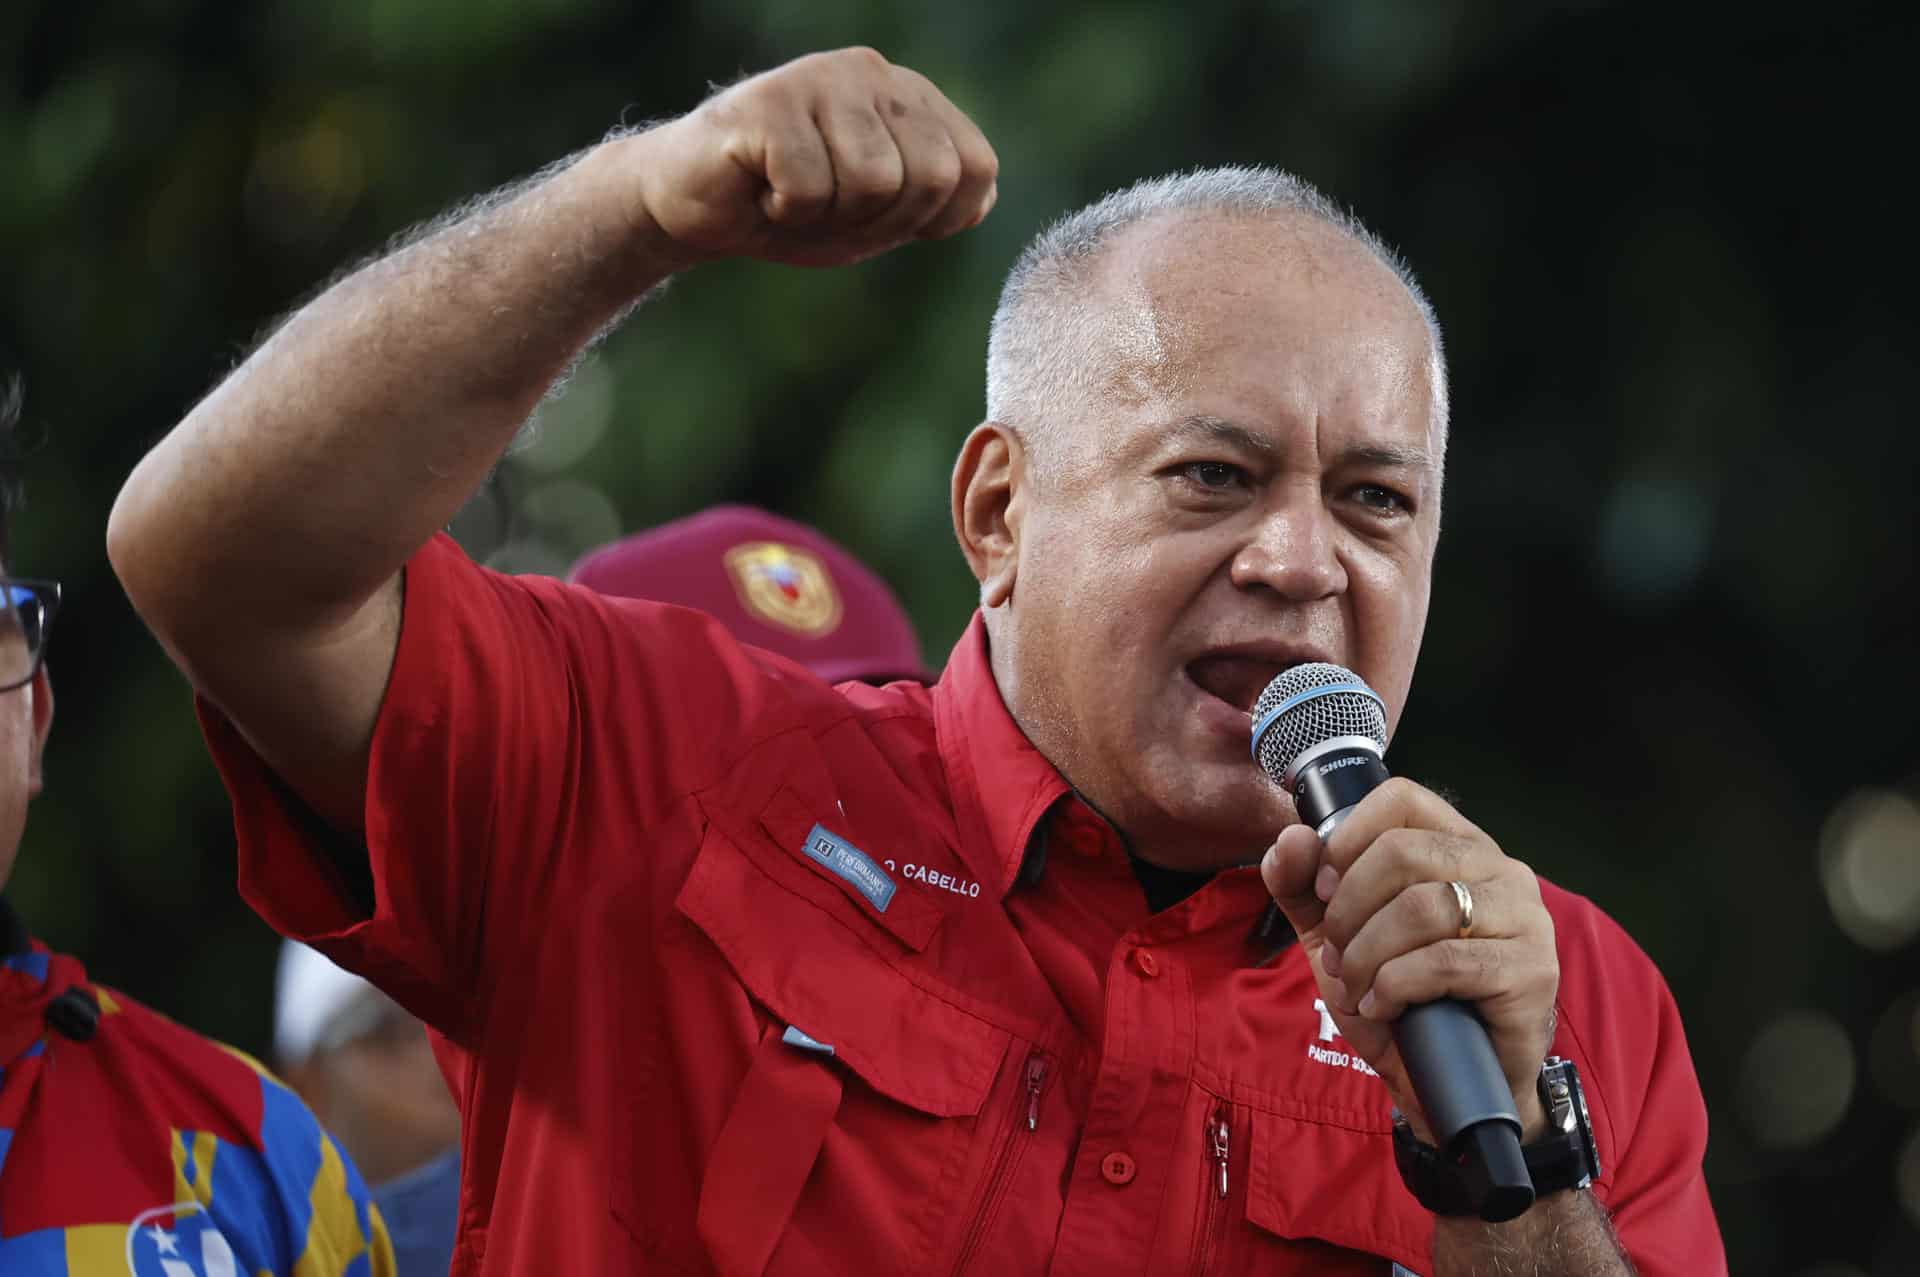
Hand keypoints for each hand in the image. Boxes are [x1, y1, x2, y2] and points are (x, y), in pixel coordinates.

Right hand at [622, 47, 997, 268]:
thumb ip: (936, 202)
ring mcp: (822, 79)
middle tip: (830, 211)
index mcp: (912, 99)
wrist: (693, 205)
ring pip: (873, 183)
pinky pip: (809, 187)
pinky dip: (784, 211)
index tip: (882, 221)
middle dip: (883, 221)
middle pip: (932, 177)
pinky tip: (761, 188)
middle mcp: (874, 74)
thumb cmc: (789, 209)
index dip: (935, 220)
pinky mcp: (771, 101)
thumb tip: (983, 195)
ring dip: (829, 216)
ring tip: (794, 196)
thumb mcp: (879, 216)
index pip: (976, 169)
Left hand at [1260, 778, 1558, 1141]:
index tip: (1325, 891)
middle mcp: (1500, 869)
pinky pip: (1444, 961)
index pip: (1401, 799)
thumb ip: (1303, 887)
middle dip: (1349, 911)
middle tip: (1341, 957)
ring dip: (1369, 954)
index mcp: (1456, 845)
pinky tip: (1384, 1007)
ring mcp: (1524, 917)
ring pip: (1422, 907)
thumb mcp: (1336, 937)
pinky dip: (1395, 986)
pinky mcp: (1530, 970)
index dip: (1348, 839)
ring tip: (1359, 987)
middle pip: (1402, 854)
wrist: (1449, 1083)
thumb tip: (1290, 837)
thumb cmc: (1399, 998)